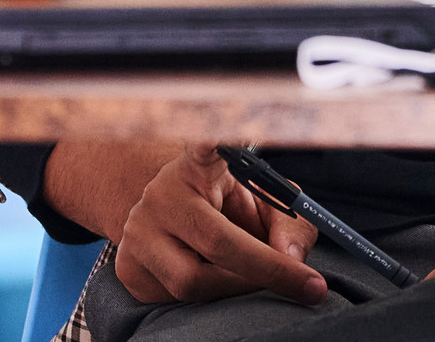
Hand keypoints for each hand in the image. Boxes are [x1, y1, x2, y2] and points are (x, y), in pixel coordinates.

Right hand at [112, 144, 324, 305]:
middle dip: (267, 270)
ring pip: (192, 281)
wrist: (175, 228)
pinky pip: (174, 301)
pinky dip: (208, 302)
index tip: (225, 131)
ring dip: (237, 290)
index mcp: (196, 168)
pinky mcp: (126, 267)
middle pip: (216, 240)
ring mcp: (137, 231)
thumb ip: (290, 225)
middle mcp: (161, 194)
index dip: (212, 140)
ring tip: (253, 280)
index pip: (203, 149)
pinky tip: (213, 281)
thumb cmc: (228, 211)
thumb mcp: (265, 206)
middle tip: (308, 286)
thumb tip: (291, 257)